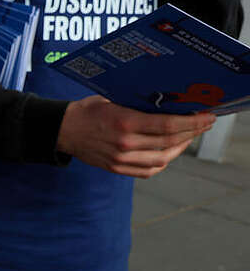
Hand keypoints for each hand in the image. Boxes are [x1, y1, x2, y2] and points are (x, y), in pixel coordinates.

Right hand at [57, 96, 213, 178]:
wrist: (62, 130)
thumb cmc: (88, 111)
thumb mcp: (113, 100)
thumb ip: (139, 106)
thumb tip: (169, 104)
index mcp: (125, 122)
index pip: (168, 126)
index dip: (193, 123)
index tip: (208, 117)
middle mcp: (125, 144)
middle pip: (170, 142)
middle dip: (192, 133)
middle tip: (204, 124)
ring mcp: (121, 159)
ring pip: (163, 158)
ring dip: (180, 148)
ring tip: (188, 138)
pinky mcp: (116, 168)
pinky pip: (148, 170)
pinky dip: (163, 162)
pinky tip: (169, 151)